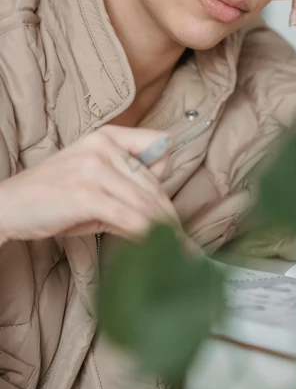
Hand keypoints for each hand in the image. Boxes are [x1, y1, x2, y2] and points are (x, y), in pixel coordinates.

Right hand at [0, 126, 178, 245]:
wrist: (7, 206)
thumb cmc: (52, 198)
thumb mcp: (93, 185)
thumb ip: (127, 191)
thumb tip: (163, 218)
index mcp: (107, 136)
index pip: (159, 149)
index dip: (167, 182)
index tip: (174, 210)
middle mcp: (103, 146)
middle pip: (153, 183)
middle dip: (171, 217)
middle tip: (186, 243)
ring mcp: (94, 168)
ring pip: (144, 202)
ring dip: (166, 231)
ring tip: (178, 252)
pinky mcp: (87, 194)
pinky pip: (128, 217)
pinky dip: (147, 236)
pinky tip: (156, 250)